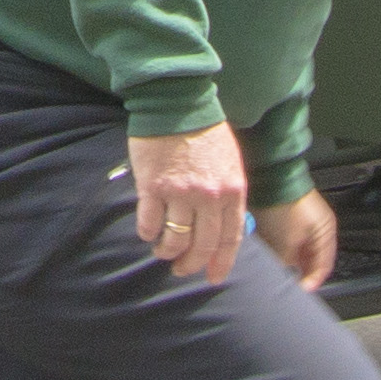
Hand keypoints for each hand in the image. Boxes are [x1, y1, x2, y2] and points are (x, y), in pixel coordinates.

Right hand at [125, 123, 248, 282]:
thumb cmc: (205, 131)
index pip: (229, 239)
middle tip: (183, 270)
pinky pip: (149, 223)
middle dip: (192, 264)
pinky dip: (148, 233)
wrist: (177, 102)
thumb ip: (230, 193)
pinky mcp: (153, 187)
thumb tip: (225, 225)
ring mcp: (180, 193)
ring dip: (167, 251)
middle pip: (201, 245)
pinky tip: (147, 232)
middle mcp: (209, 197)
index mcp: (233, 191)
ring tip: (163, 251)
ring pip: (174, 239)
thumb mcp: (231, 162)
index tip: (213, 277)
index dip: (221, 263)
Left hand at [251, 190, 338, 288]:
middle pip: (312, 259)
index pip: (323, 267)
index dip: (310, 282)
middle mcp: (320, 227)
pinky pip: (292, 240)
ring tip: (278, 271)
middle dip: (299, 272)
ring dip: (289, 261)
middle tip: (287, 284)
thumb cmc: (283, 205)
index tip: (296, 292)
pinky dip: (284, 250)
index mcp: (326, 233)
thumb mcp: (285, 241)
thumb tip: (281, 277)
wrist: (271, 176)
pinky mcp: (293, 216)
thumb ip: (285, 263)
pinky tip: (273, 255)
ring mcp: (307, 220)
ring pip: (300, 250)